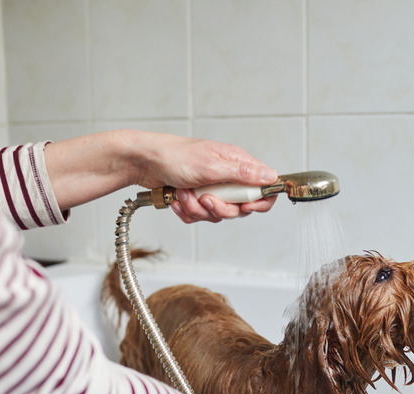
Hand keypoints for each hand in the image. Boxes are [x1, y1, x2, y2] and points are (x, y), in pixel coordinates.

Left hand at [44, 130, 277, 221]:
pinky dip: (187, 211)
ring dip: (198, 209)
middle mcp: (227, 176)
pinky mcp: (196, 198)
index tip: (245, 207)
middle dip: (220, 208)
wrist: (142, 162)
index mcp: (236, 163)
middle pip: (240, 207)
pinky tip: (177, 198)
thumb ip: (243, 174)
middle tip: (205, 199)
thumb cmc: (174, 156)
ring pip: (217, 214)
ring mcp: (211, 188)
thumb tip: (271, 176)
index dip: (259, 201)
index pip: (263, 187)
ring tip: (184, 194)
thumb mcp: (212, 165)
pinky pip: (200, 216)